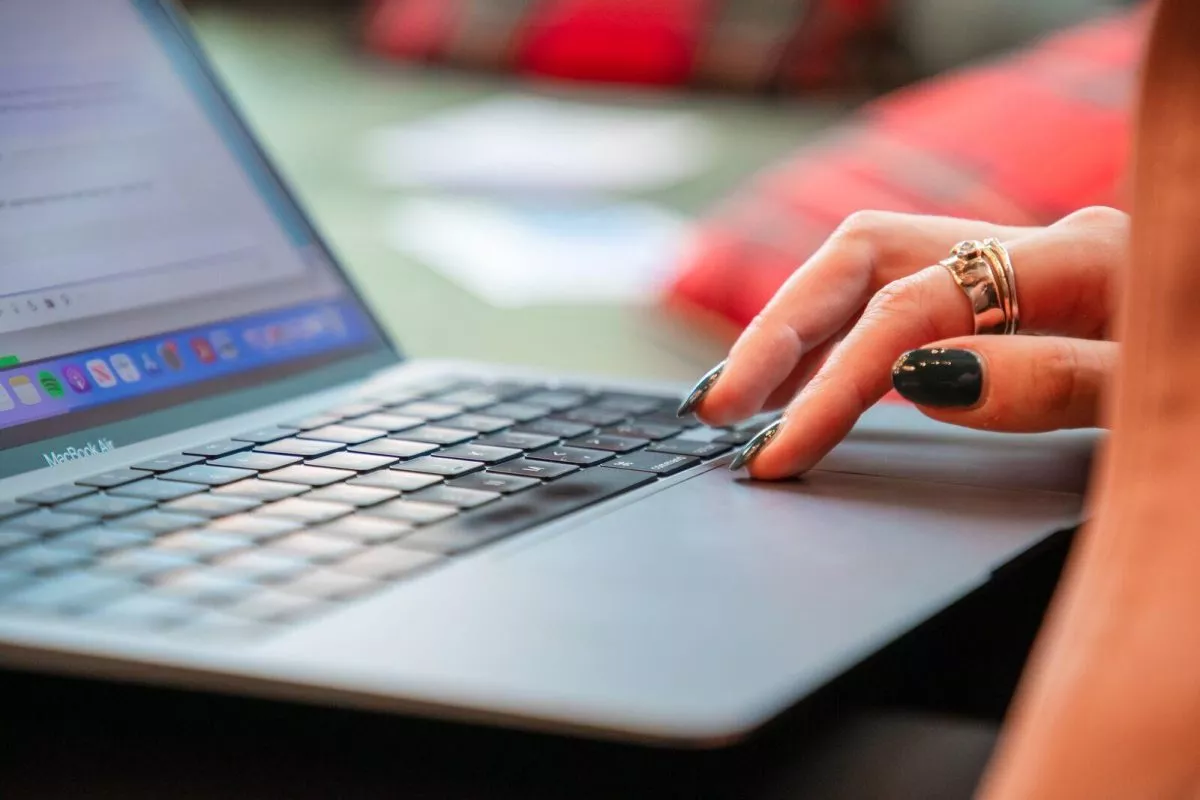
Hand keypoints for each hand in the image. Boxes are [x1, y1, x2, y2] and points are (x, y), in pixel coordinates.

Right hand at [677, 206, 1127, 478]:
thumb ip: (1056, 386)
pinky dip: (842, 327)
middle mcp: (1047, 245)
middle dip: (778, 330)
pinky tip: (813, 371)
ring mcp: (1031, 259)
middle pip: (868, 248)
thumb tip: (922, 379)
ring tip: (740, 391)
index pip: (915, 311)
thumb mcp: (1165, 417)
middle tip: (719, 408)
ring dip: (796, 322)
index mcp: (1088, 268)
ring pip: (875, 258)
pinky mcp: (1020, 286)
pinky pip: (905, 284)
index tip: (776, 459)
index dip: (832, 388)